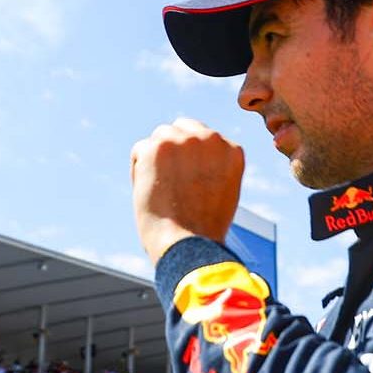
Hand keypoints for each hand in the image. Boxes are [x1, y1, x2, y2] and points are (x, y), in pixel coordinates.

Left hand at [130, 119, 244, 263]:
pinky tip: (150, 192)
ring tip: (162, 191)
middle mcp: (212, 139)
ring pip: (160, 137)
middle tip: (170, 185)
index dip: (192, 159)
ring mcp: (184, 140)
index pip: (204, 138)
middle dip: (174, 151)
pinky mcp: (157, 146)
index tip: (188, 182)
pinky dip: (139, 170)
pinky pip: (140, 149)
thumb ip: (213, 166)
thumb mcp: (223, 191)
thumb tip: (192, 155)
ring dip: (156, 158)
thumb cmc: (202, 228)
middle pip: (181, 128)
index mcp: (233, 151)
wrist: (187, 244)